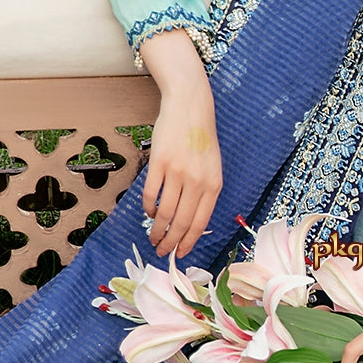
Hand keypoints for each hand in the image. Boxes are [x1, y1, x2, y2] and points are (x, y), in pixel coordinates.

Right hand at [138, 29, 222, 257]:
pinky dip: (148, 208)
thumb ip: (205, 192)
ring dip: (157, 229)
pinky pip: (151, 194)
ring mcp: (178, 173)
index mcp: (214, 185)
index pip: (200, 222)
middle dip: (170, 242)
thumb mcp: (213, 167)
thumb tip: (190, 221)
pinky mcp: (160, 163)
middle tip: (161, 252)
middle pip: (181, 222)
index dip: (188, 241)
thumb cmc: (201, 139)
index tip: (180, 254)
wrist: (190, 108)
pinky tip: (149, 213)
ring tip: (153, 237)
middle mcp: (197, 182)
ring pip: (165, 212)